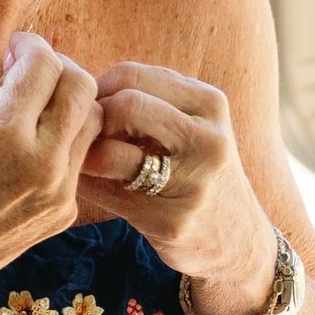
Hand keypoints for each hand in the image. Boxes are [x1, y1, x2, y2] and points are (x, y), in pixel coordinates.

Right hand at [0, 33, 103, 314]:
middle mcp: (43, 163)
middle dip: (59, 67)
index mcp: (5, 134)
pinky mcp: (64, 211)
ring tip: (36, 104)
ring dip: (69, 103)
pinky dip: (61, 140)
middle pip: (82, 87)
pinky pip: (78, 159)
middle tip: (32, 68)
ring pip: (91, 123)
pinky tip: (31, 144)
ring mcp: (59, 191)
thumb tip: (23, 69)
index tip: (16, 47)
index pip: (45, 66)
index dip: (31, 46)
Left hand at [81, 62, 276, 301]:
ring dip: (88, 154)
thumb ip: (147, 96)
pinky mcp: (170, 220)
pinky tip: (97, 186)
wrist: (236, 239)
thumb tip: (79, 84)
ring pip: (110, 151)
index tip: (93, 109)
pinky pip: (105, 192)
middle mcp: (208, 140)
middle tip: (89, 136)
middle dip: (94, 119)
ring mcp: (193, 182)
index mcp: (210, 104)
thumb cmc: (194, 169)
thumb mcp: (190, 122)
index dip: (97, 89)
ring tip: (91, 159)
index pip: (131, 75)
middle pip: (124, 106)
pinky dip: (88, 185)